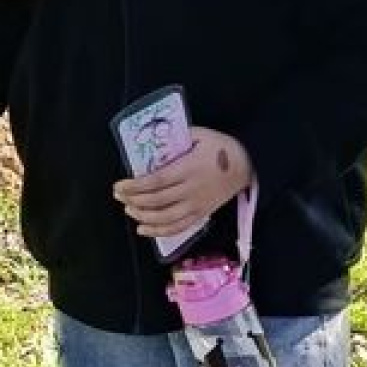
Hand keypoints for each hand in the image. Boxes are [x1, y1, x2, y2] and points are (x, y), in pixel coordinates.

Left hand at [112, 127, 252, 239]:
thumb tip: (152, 142)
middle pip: (157, 200)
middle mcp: (192, 189)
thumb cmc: (220, 147)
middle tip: (118, 196)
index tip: (119, 185)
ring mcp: (197, 204)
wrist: (247, 165)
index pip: (156, 181)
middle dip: (133, 200)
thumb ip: (176, 139)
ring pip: (165, 217)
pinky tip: (143, 229)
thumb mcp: (199, 135)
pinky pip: (179, 227)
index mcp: (189, 168)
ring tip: (128, 210)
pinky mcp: (202, 214)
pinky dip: (159, 231)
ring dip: (143, 216)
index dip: (134, 186)